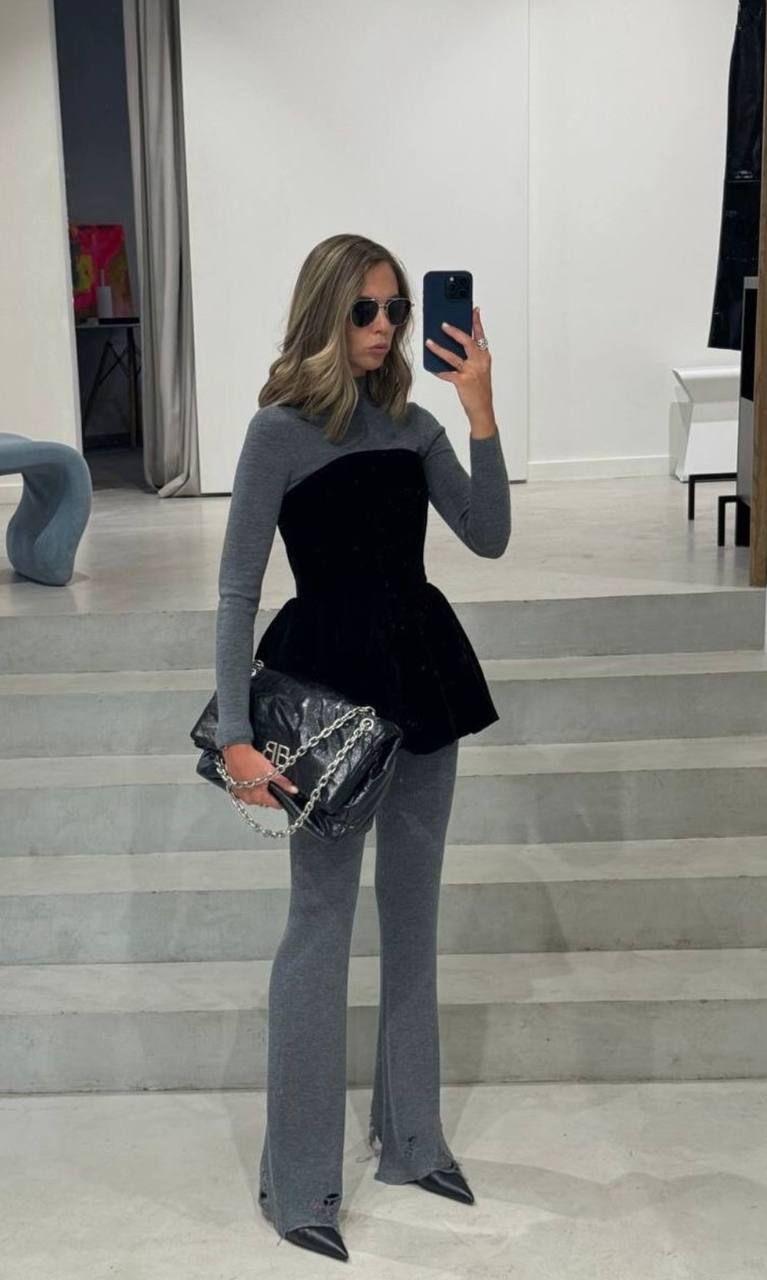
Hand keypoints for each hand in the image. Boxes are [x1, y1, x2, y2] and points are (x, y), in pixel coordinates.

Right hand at [221, 743, 297, 808]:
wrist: (235, 751)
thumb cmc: (250, 761)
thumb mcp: (271, 772)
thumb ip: (283, 783)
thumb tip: (293, 790)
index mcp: (258, 798)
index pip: (276, 805)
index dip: (283, 799)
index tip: (286, 792)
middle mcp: (249, 799)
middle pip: (266, 801)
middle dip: (271, 792)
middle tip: (273, 780)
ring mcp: (241, 794)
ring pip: (256, 795)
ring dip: (261, 789)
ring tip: (263, 776)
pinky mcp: (235, 787)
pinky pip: (247, 790)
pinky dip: (251, 786)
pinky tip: (253, 776)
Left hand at [425, 306, 493, 422]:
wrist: (482, 410)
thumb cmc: (480, 390)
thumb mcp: (480, 371)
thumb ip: (470, 358)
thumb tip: (453, 346)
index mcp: (485, 358)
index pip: (481, 336)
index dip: (477, 322)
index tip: (474, 310)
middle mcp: (479, 362)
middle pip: (467, 341)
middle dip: (454, 331)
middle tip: (443, 324)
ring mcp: (471, 372)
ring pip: (452, 356)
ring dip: (439, 348)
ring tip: (429, 342)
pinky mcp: (462, 382)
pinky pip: (447, 373)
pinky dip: (437, 370)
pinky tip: (430, 366)